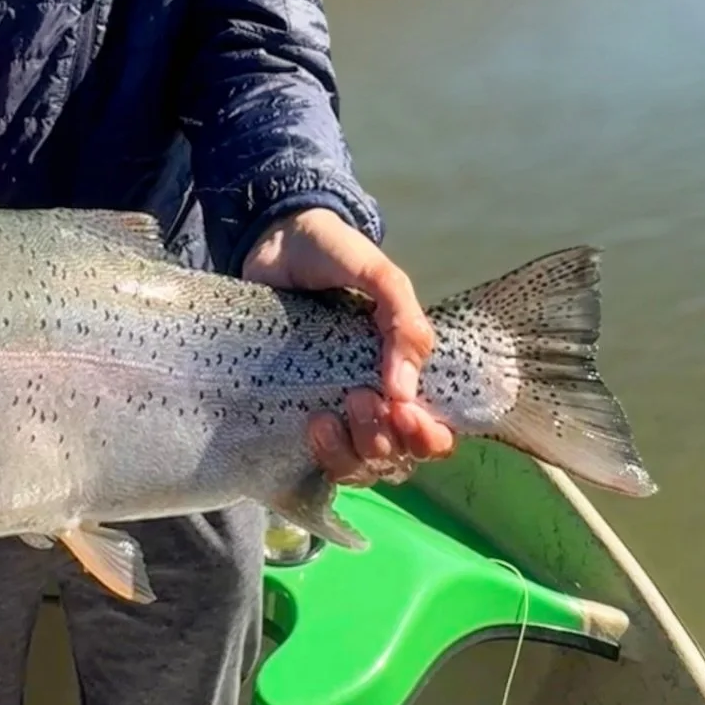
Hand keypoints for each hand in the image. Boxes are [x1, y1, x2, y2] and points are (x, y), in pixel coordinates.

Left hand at [241, 207, 455, 484]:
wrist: (274, 239)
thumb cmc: (334, 254)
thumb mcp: (379, 276)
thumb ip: (403, 322)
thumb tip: (404, 392)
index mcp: (403, 372)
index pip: (431, 433)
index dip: (427, 438)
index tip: (405, 413)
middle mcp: (373, 399)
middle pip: (394, 457)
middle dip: (382, 439)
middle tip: (359, 397)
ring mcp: (332, 408)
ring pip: (357, 465)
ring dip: (350, 450)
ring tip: (325, 416)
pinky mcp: (292, 410)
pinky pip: (315, 457)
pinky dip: (320, 452)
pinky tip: (311, 425)